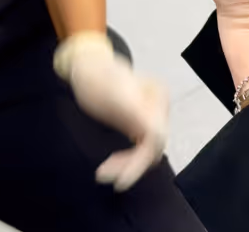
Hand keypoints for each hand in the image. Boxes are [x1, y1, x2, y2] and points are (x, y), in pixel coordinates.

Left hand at [54, 32, 168, 191]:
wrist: (88, 67)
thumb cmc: (96, 78)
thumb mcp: (113, 96)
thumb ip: (137, 115)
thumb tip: (158, 138)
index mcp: (157, 96)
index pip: (156, 139)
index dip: (139, 163)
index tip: (119, 181)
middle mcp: (160, 105)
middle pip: (154, 147)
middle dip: (131, 165)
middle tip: (102, 174)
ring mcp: (153, 113)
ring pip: (149, 150)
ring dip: (129, 164)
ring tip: (105, 171)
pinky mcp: (143, 121)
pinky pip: (142, 146)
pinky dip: (129, 158)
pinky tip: (113, 162)